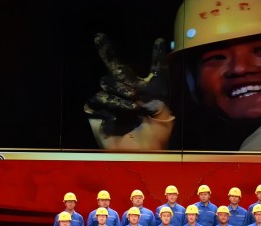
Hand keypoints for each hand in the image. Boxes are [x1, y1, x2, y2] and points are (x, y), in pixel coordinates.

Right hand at [84, 33, 172, 149]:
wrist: (140, 154)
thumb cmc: (155, 138)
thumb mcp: (164, 116)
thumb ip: (158, 98)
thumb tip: (141, 92)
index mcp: (150, 93)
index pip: (155, 71)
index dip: (157, 57)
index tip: (160, 42)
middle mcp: (129, 93)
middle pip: (116, 66)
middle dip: (107, 50)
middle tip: (99, 37)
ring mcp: (111, 101)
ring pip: (108, 83)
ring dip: (120, 94)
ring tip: (131, 108)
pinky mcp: (97, 111)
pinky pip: (98, 99)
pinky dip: (109, 107)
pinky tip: (117, 118)